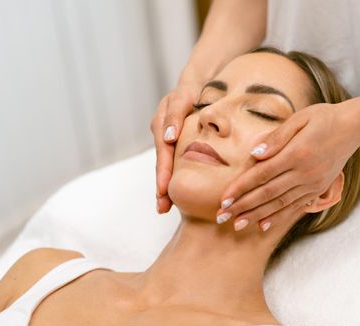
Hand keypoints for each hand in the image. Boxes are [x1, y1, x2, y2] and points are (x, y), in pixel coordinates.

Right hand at [150, 77, 206, 213]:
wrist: (198, 83)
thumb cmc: (194, 89)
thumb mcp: (184, 96)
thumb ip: (175, 114)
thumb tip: (168, 138)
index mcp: (162, 123)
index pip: (163, 152)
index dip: (163, 172)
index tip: (163, 190)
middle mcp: (161, 132)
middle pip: (162, 163)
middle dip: (161, 186)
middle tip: (162, 207)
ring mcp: (166, 137)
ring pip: (166, 164)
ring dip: (164, 185)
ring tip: (164, 206)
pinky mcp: (174, 141)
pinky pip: (172, 161)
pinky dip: (172, 175)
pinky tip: (173, 193)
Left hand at [216, 102, 359, 231]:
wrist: (353, 128)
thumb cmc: (322, 118)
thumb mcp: (299, 119)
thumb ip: (276, 137)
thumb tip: (254, 154)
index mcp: (297, 153)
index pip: (262, 174)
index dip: (240, 188)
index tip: (223, 198)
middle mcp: (305, 173)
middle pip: (267, 193)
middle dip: (242, 206)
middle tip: (222, 216)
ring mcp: (312, 184)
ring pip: (279, 203)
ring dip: (256, 215)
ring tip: (237, 224)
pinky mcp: (318, 190)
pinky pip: (294, 207)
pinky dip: (278, 217)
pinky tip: (262, 225)